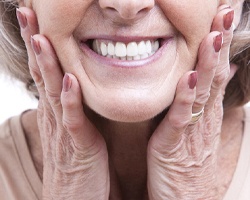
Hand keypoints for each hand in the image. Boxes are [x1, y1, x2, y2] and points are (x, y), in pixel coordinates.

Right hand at [17, 7, 109, 199]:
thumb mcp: (74, 130)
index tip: (37, 19)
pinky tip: (68, 80)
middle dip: (35, 42)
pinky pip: (72, 120)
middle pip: (42, 74)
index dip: (40, 45)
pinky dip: (70, 100)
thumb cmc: (78, 163)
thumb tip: (74, 85)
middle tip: (27, 12)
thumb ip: (74, 108)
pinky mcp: (77, 146)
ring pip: (52, 91)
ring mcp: (64, 131)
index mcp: (57, 111)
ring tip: (41, 36)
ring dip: (46, 64)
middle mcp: (55, 116)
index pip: (45, 72)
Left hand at [147, 5, 234, 199]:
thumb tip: (217, 75)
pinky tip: (190, 77)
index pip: (216, 71)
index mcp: (206, 111)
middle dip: (219, 43)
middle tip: (226, 11)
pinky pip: (181, 117)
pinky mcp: (176, 144)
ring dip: (209, 62)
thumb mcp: (200, 128)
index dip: (220, 44)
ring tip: (214, 35)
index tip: (223, 17)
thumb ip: (205, 102)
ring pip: (202, 91)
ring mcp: (192, 129)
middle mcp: (204, 116)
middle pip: (214, 74)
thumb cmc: (188, 162)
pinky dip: (186, 97)